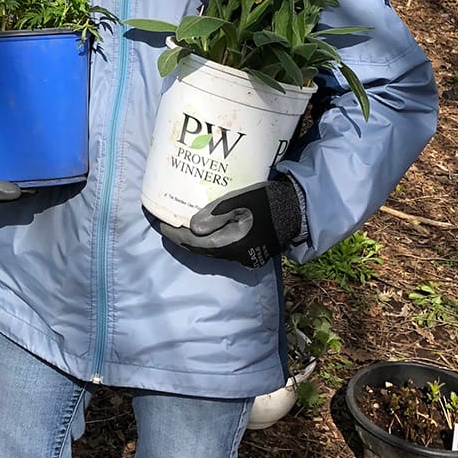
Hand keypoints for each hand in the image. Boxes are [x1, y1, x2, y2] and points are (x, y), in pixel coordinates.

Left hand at [158, 178, 301, 267]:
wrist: (298, 209)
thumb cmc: (269, 201)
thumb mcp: (241, 201)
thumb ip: (216, 213)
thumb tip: (192, 227)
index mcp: (233, 245)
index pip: (195, 243)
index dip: (175, 234)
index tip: (160, 224)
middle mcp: (238, 256)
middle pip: (202, 250)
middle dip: (182, 239)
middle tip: (166, 225)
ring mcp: (246, 256)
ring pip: (212, 251)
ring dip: (196, 241)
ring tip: (181, 227)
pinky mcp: (252, 252)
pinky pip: (223, 248)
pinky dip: (210, 240)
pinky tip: (204, 231)